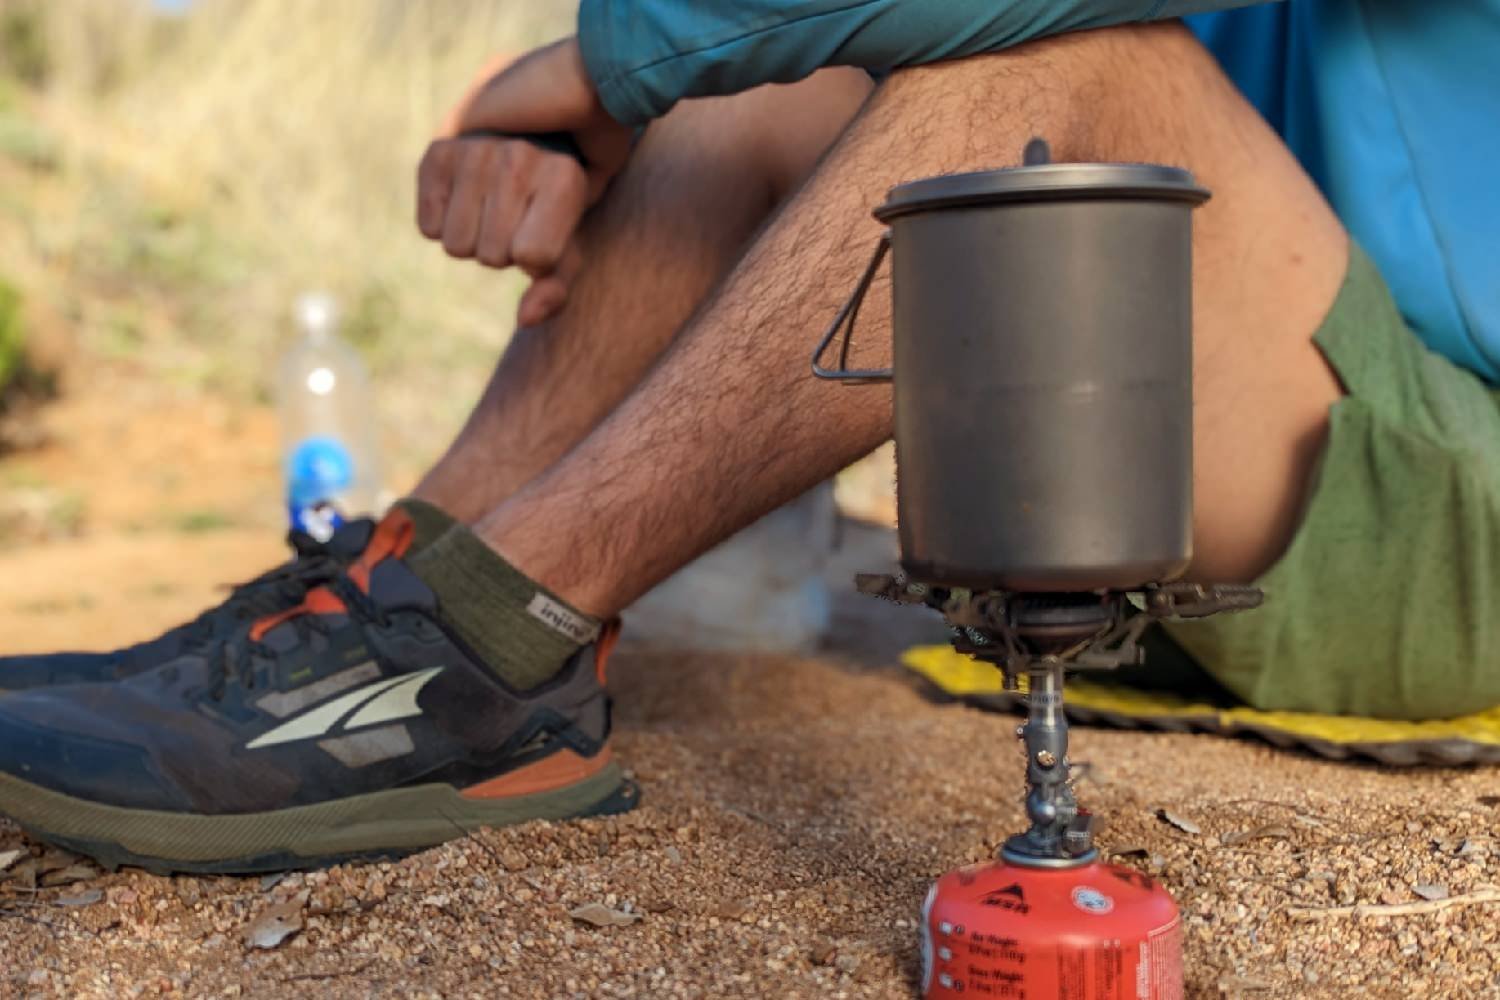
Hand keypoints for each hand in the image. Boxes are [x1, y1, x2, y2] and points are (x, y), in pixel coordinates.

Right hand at [417, 38, 632, 325]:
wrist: (528, 133)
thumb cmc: (556, 202)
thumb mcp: (569, 242)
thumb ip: (557, 286)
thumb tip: (525, 319)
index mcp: (562, 178)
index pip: (532, 257)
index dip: (536, 259)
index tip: (544, 232)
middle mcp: (519, 157)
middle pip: (492, 256)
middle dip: (503, 250)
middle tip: (515, 217)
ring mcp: (476, 149)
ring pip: (456, 246)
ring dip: (471, 238)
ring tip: (490, 206)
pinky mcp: (438, 152)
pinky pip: (428, 227)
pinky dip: (441, 223)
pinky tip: (461, 199)